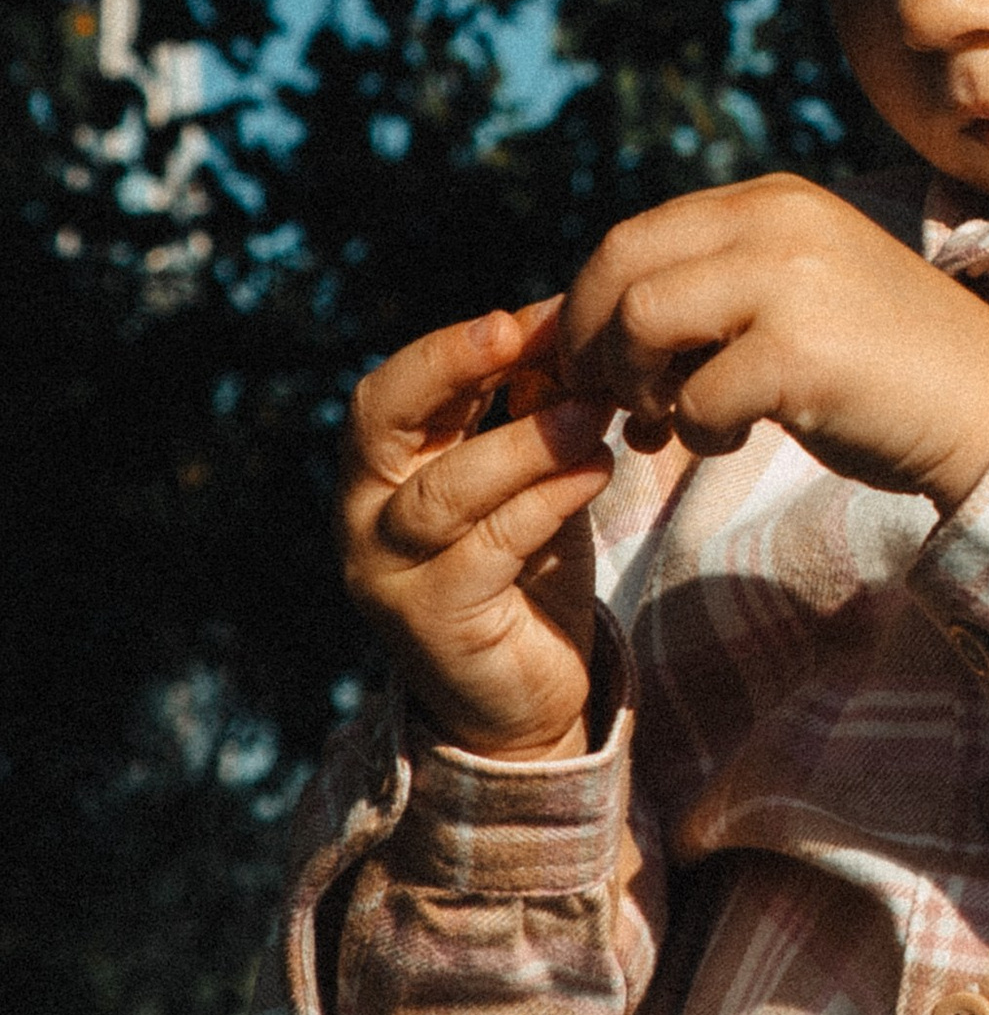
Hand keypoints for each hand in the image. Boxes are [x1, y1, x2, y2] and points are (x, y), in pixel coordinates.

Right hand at [340, 299, 614, 761]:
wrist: (522, 701)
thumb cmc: (522, 569)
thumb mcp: (525, 477)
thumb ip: (530, 411)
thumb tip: (568, 323)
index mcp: (379, 472)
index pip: (392, 390)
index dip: (456, 346)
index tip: (535, 314)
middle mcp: (364, 517)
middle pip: (381, 421)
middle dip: (450, 367)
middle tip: (522, 333)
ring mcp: (390, 573)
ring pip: (445, 489)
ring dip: (525, 441)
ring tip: (596, 408)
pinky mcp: (435, 621)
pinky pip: (491, 546)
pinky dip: (548, 500)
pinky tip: (599, 468)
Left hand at [551, 174, 988, 511]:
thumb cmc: (884, 365)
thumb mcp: (797, 289)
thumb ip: (715, 285)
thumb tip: (595, 330)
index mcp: (774, 202)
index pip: (633, 237)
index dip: (584, 307)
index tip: (585, 368)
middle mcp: (779, 224)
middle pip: (620, 267)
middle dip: (590, 343)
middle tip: (603, 401)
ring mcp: (792, 282)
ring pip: (641, 321)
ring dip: (638, 385)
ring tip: (670, 421)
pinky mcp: (802, 353)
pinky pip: (694, 397)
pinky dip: (697, 431)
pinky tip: (734, 439)